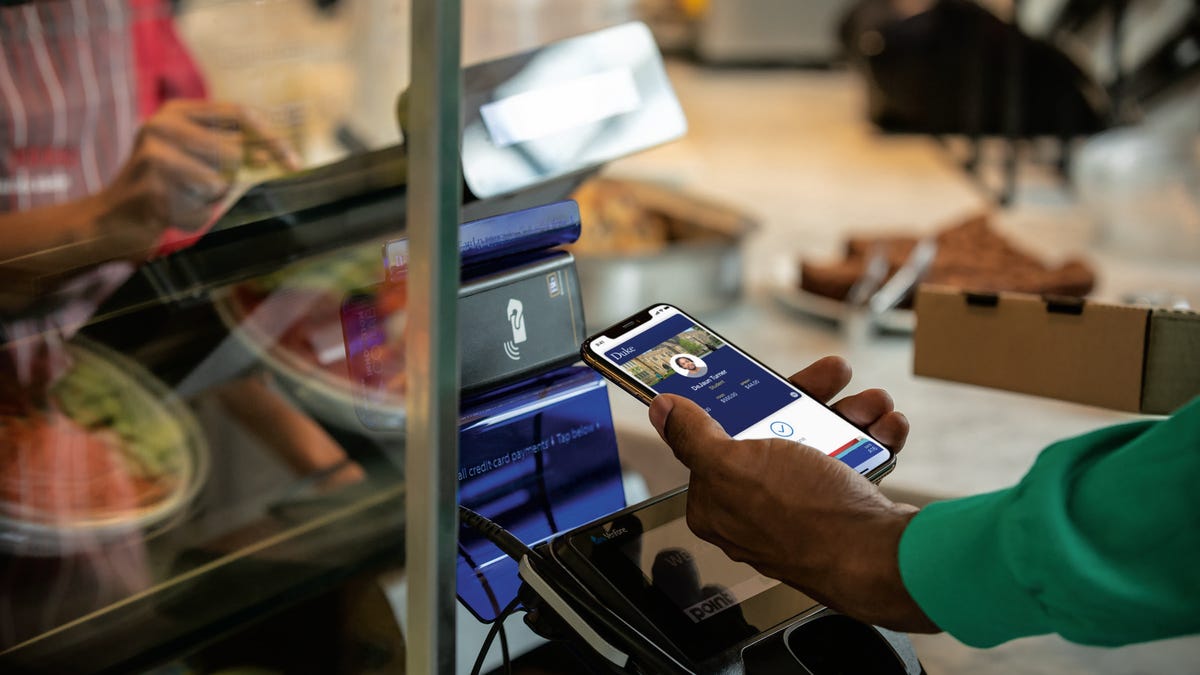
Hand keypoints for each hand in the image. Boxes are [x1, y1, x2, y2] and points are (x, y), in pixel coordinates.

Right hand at [91, 100, 299, 258]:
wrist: (108, 219)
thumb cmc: (163, 188)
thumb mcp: (193, 156)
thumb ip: (229, 149)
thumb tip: (275, 158)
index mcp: (176, 112)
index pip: (240, 114)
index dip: (272, 138)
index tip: (294, 164)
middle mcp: (161, 127)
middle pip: (232, 153)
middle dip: (229, 179)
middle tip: (201, 188)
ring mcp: (153, 158)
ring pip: (218, 184)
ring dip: (208, 200)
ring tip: (179, 198)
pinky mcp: (151, 191)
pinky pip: (201, 210)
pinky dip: (193, 218)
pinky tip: (168, 213)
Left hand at [647, 355, 937, 632]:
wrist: (885, 560)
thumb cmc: (807, 519)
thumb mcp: (732, 465)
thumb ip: (692, 436)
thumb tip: (662, 412)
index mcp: (720, 501)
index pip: (722, 439)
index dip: (745, 403)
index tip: (767, 379)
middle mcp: (761, 508)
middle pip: (778, 433)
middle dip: (811, 400)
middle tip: (833, 376)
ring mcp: (806, 510)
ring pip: (824, 442)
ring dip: (851, 415)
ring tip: (871, 405)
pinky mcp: (846, 513)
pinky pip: (858, 463)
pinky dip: (874, 440)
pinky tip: (887, 429)